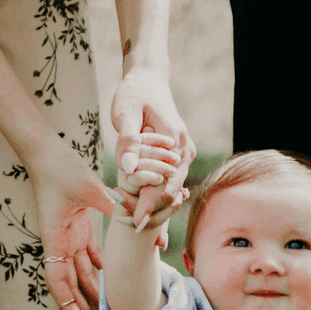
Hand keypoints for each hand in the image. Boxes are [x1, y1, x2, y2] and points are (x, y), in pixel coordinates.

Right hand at [25, 135, 117, 309]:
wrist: (46, 151)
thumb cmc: (60, 167)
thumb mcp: (87, 185)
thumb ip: (111, 202)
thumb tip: (135, 213)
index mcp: (55, 238)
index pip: (59, 281)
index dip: (69, 307)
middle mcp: (59, 243)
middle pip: (71, 287)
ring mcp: (68, 238)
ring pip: (81, 276)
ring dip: (93, 297)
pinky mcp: (77, 229)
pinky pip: (90, 257)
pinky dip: (100, 272)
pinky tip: (113, 284)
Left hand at [112, 66, 195, 225]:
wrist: (148, 80)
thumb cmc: (134, 94)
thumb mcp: (126, 113)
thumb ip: (128, 140)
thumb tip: (129, 168)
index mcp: (174, 141)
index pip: (164, 183)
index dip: (149, 205)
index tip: (134, 224)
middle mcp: (184, 150)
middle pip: (171, 192)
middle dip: (153, 213)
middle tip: (131, 228)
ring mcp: (183, 155)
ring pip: (171, 191)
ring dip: (155, 208)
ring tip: (137, 226)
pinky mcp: (177, 157)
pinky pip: (168, 183)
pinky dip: (156, 197)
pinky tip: (143, 212)